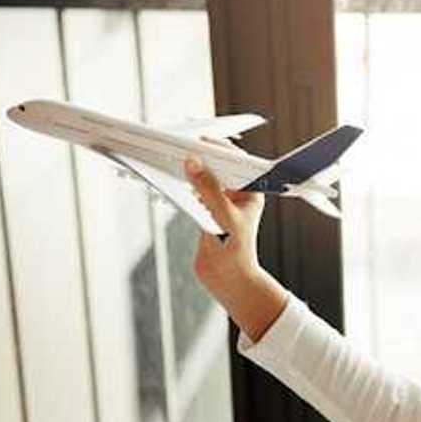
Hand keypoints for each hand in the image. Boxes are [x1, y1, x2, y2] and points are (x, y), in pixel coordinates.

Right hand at [184, 157, 265, 298]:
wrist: (227, 280)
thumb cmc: (236, 252)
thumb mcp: (223, 217)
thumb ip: (209, 189)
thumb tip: (193, 164)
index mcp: (250, 191)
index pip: (236, 161)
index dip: (219, 148)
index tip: (200, 141)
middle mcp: (236, 194)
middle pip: (216, 167)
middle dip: (199, 158)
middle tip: (181, 148)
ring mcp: (220, 203)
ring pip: (203, 179)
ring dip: (189, 171)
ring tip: (172, 161)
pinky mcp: (205, 213)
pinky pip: (192, 192)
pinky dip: (182, 186)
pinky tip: (170, 181)